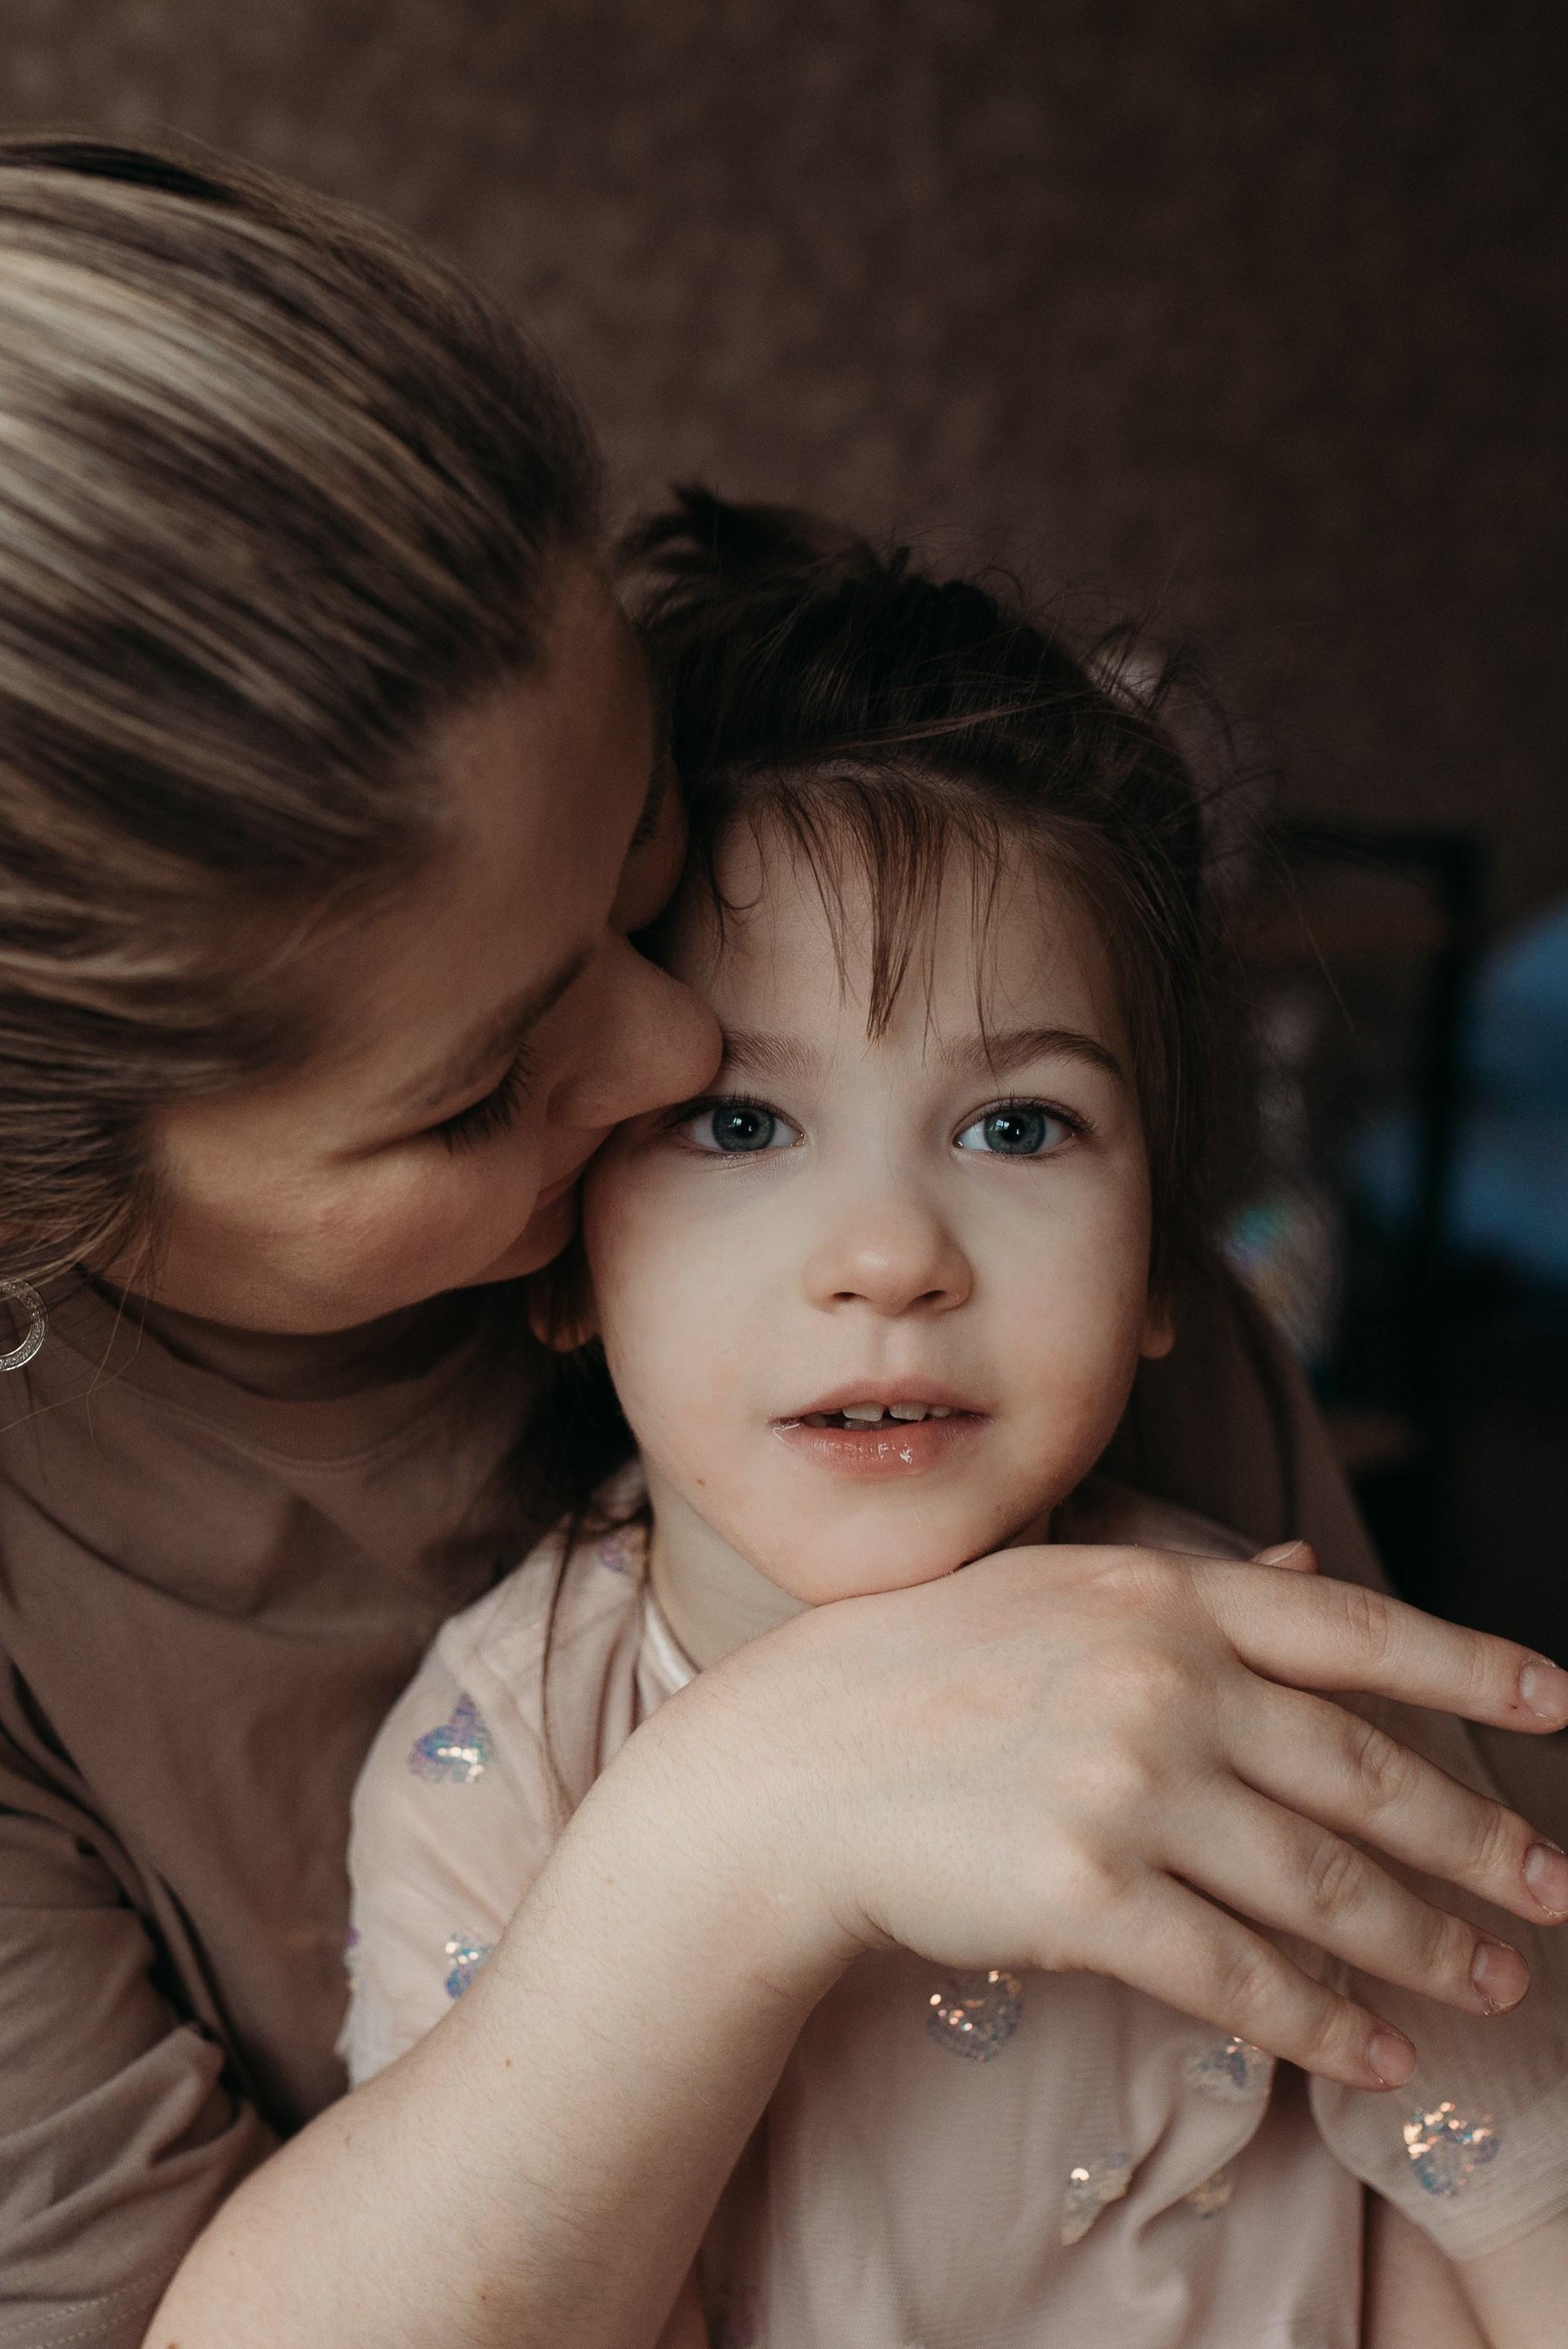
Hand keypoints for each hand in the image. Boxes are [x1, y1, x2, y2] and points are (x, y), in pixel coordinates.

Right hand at [666, 1546, 1567, 2091]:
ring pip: (1320, 1883)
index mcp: (1160, 1597)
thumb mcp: (1051, 1590)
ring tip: (1489, 1982)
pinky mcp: (1088, 1897)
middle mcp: (1160, 1681)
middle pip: (1362, 1771)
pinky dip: (1323, 2023)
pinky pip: (1240, 1974)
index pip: (1353, 1630)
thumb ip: (1186, 1585)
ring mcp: (1127, 1788)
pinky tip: (1375, 2053)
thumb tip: (1304, 1571)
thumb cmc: (911, 1669)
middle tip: (1551, 1887)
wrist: (787, 1766)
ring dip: (1421, 1944)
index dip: (1468, 1665)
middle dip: (1473, 1836)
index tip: (1557, 1702)